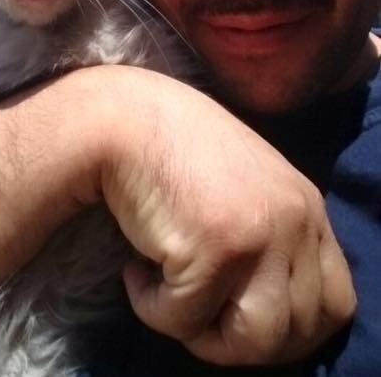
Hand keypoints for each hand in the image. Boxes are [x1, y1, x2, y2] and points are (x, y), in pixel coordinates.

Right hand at [94, 65, 355, 364]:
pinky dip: (151, 307)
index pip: (334, 304)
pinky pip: (183, 320)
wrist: (125, 118)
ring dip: (200, 332)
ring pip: (251, 342)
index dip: (290, 332)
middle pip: (294, 332)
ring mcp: (259, 234)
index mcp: (307, 207)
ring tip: (166, 294)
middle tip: (193, 307)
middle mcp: (295, 221)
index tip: (238, 321)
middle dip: (238, 339)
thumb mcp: (246, 188)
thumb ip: (271, 236)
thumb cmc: (174, 149)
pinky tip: (135, 269)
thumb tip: (269, 307)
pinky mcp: (215, 248)